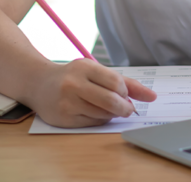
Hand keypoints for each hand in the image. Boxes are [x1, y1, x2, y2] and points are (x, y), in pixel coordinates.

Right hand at [27, 59, 157, 127]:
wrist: (38, 83)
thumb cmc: (74, 77)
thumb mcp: (96, 72)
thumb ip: (126, 82)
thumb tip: (152, 96)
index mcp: (84, 67)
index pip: (116, 82)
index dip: (126, 92)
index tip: (126, 95)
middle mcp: (73, 83)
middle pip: (111, 100)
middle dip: (125, 108)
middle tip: (128, 110)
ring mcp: (67, 101)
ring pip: (102, 113)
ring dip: (112, 114)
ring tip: (108, 109)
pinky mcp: (62, 117)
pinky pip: (91, 122)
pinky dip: (99, 119)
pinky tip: (94, 113)